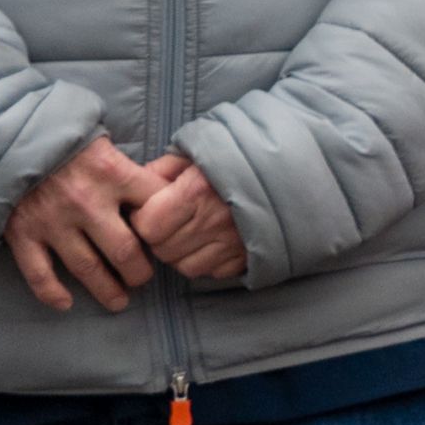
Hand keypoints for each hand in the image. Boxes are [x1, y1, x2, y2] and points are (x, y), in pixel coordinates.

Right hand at [5, 139, 183, 313]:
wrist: (10, 138)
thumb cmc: (66, 139)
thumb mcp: (105, 143)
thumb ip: (128, 169)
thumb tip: (162, 187)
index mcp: (114, 173)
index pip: (154, 204)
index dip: (166, 225)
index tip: (169, 240)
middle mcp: (87, 201)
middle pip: (124, 250)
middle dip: (138, 272)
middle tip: (143, 280)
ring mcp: (54, 222)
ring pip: (87, 268)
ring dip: (106, 289)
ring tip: (119, 302)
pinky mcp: (23, 235)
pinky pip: (40, 274)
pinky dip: (52, 293)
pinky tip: (66, 304)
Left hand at [127, 161, 244, 283]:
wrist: (291, 166)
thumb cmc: (237, 154)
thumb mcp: (196, 152)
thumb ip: (162, 169)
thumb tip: (133, 187)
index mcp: (197, 190)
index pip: (147, 225)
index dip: (143, 218)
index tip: (151, 209)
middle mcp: (214, 220)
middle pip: (162, 249)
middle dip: (160, 238)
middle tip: (170, 220)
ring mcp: (232, 242)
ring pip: (184, 266)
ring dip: (181, 253)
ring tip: (192, 231)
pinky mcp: (247, 257)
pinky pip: (211, 272)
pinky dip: (207, 261)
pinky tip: (213, 240)